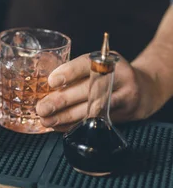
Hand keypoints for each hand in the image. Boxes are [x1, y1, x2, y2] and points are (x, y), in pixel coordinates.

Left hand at [36, 53, 157, 130]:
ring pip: (92, 109)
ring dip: (66, 117)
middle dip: (62, 100)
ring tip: (47, 120)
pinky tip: (59, 126)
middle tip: (42, 108)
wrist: (144, 90)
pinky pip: (95, 122)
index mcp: (108, 61)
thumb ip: (75, 72)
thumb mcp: (97, 65)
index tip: (52, 81)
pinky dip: (75, 125)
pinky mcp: (123, 115)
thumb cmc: (110, 75)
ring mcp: (123, 97)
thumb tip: (43, 87)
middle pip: (88, 90)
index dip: (69, 72)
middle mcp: (119, 78)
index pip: (87, 64)